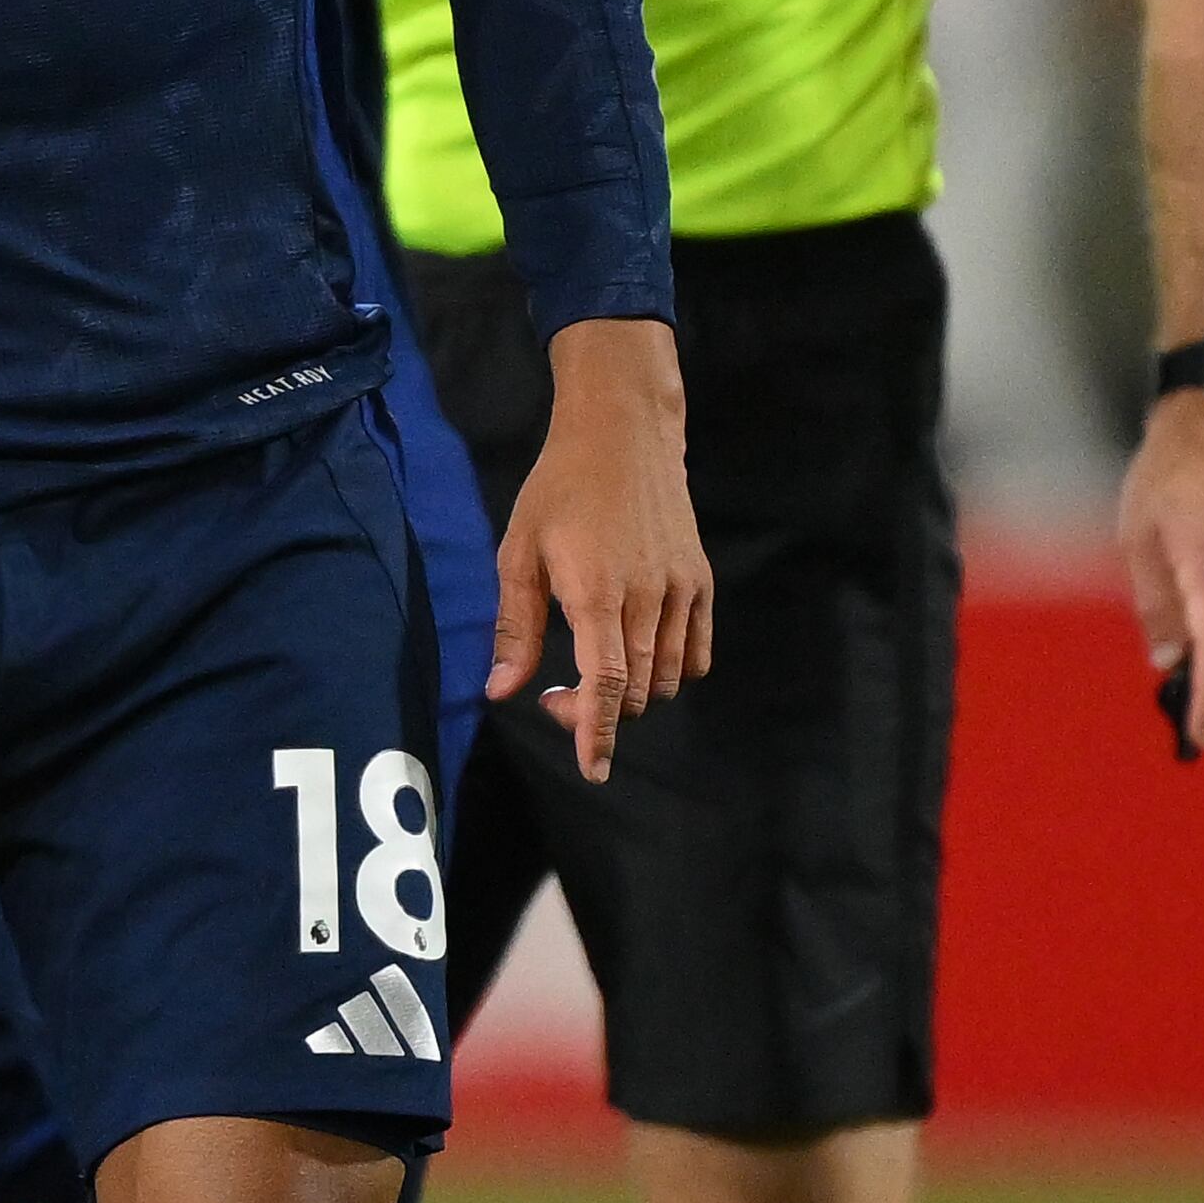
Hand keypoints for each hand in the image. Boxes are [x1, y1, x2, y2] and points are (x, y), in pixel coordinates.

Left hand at [493, 314, 711, 783]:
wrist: (623, 432)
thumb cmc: (559, 489)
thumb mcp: (519, 551)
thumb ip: (514, 626)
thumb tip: (501, 692)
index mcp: (596, 592)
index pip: (606, 684)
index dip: (597, 733)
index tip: (592, 770)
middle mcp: (648, 597)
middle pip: (636, 692)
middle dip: (598, 712)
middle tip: (556, 692)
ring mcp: (682, 590)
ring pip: (668, 678)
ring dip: (633, 694)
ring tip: (595, 668)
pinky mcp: (702, 581)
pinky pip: (697, 653)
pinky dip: (673, 671)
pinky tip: (640, 654)